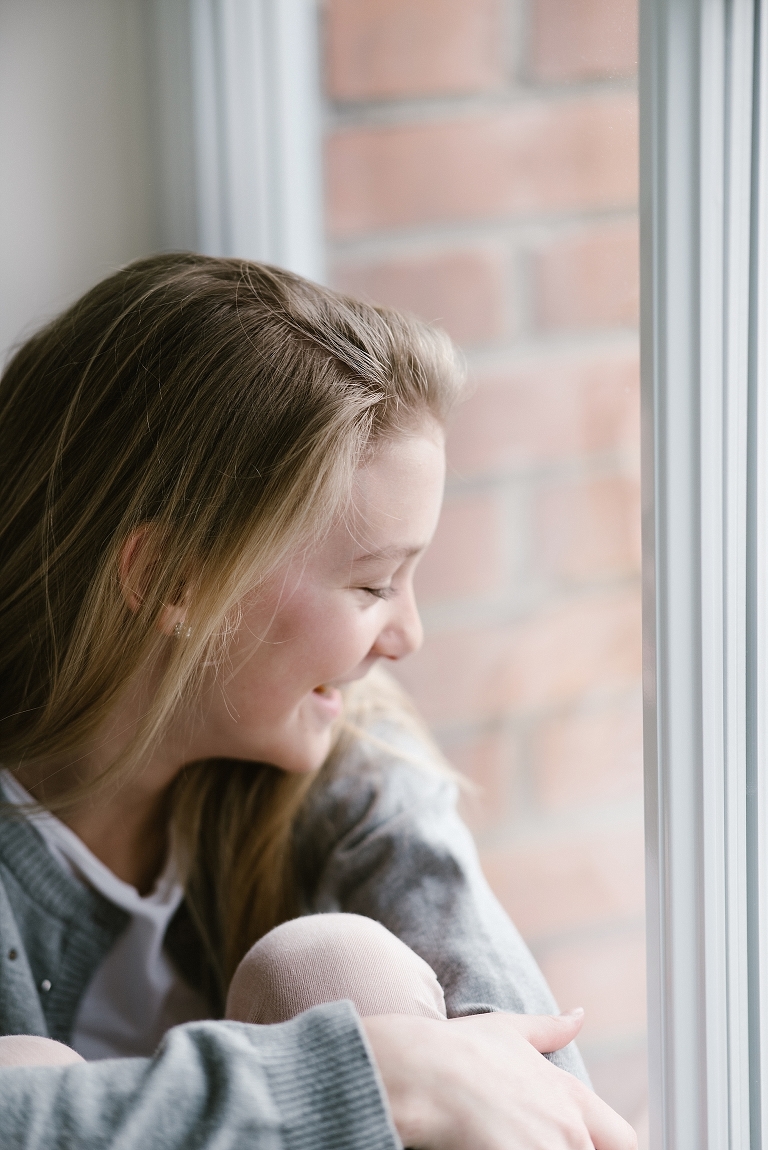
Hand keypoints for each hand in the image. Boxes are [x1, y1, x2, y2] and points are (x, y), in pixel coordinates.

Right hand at [362, 1009, 636, 1149]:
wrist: (423, 1072)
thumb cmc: (461, 1049)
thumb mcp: (510, 1030)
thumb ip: (550, 1028)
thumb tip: (578, 1015)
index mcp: (570, 1095)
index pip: (623, 1139)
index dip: (608, 1147)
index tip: (588, 1144)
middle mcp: (567, 1128)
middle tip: (533, 1140)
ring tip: (507, 1141)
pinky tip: (488, 1149)